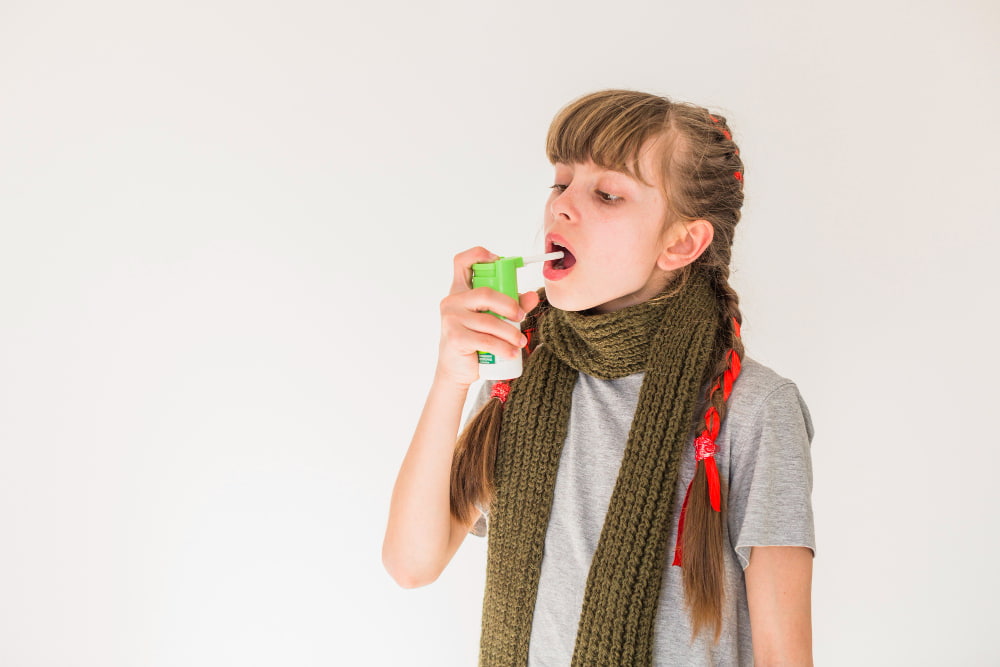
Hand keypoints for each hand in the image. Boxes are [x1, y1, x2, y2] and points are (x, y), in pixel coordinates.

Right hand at [435, 247, 540, 388]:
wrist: (456, 371)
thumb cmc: (474, 341)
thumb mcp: (493, 320)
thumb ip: (512, 306)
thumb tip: (532, 296)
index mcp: (460, 291)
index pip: (462, 262)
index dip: (480, 255)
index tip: (499, 260)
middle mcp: (452, 301)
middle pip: (486, 292)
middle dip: (509, 305)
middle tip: (521, 316)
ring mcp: (451, 319)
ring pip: (489, 321)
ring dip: (511, 332)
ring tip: (520, 342)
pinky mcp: (455, 337)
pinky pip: (486, 340)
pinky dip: (503, 347)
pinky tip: (512, 352)